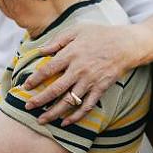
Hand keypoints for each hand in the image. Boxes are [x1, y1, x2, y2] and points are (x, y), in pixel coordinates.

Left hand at [23, 24, 139, 125]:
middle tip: (28, 107)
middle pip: (55, 89)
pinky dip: (76, 117)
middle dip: (39, 100)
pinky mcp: (100, 89)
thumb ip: (57, 40)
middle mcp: (78, 70)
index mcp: (71, 54)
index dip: (35, 79)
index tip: (25, 87)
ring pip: (69, 102)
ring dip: (54, 113)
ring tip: (42, 121)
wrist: (126, 44)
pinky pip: (87, 106)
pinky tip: (66, 122)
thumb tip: (41, 51)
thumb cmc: (100, 34)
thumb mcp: (77, 30)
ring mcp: (90, 81)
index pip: (48, 70)